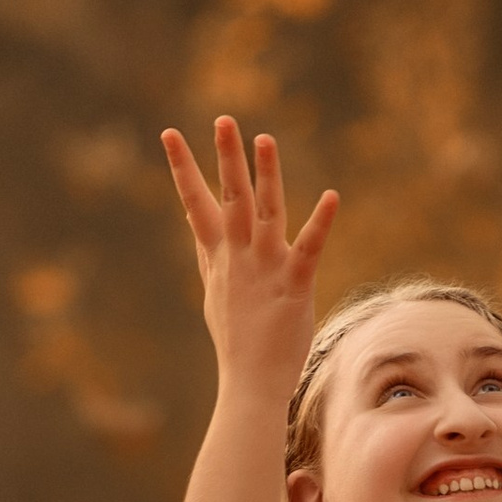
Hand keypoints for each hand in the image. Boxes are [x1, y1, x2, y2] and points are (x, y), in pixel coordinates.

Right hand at [161, 118, 338, 403]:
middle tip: (223, 120)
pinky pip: (310, 248)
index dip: (182, 168)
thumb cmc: (237, 337)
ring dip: (266, 176)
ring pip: (265, 214)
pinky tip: (332, 195)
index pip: (196, 203)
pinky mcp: (295, 285)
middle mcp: (239, 257)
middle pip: (230, 198)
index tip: (169, 134)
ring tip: (265, 139)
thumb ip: (208, 253)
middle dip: (224, 158)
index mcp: (219, 256)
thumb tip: (194, 224)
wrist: (251, 382)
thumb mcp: (215, 289)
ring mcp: (266, 269)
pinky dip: (320, 222)